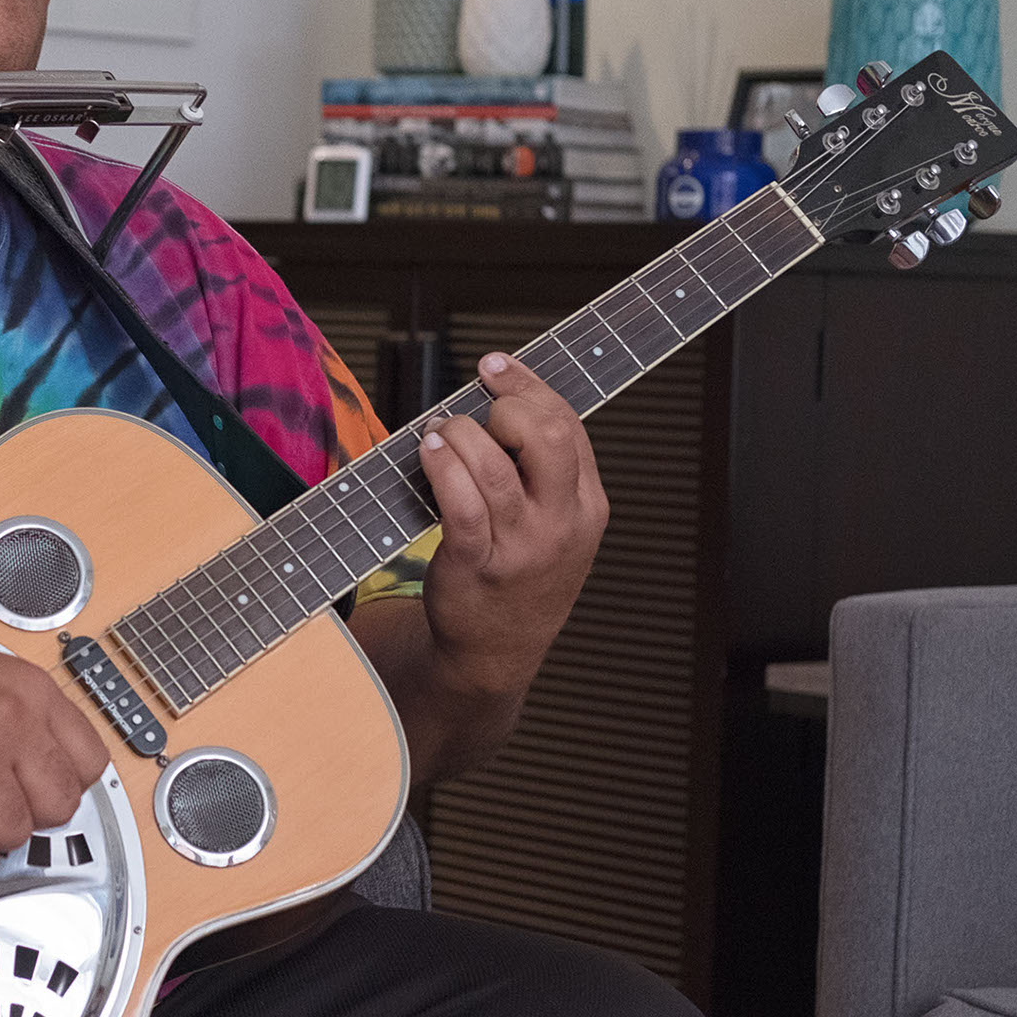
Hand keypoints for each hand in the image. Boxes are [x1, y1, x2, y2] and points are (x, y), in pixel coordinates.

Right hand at [0, 634, 110, 886]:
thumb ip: (22, 709)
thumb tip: (54, 751)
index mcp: (25, 688)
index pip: (90, 759)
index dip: (69, 784)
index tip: (50, 791)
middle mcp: (6, 719)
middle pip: (61, 803)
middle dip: (35, 816)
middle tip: (7, 809)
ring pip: (18, 832)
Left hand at [416, 351, 608, 710]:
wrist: (496, 651)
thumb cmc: (519, 575)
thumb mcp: (556, 525)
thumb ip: (545, 470)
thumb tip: (504, 399)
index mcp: (588, 505)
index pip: (569, 425)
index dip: (529, 386)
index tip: (496, 365)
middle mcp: (561, 524)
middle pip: (545, 436)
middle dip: (505, 405)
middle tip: (477, 410)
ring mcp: (521, 547)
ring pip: (491, 465)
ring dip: (458, 435)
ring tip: (439, 434)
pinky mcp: (476, 564)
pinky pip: (460, 502)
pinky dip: (440, 466)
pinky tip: (428, 451)